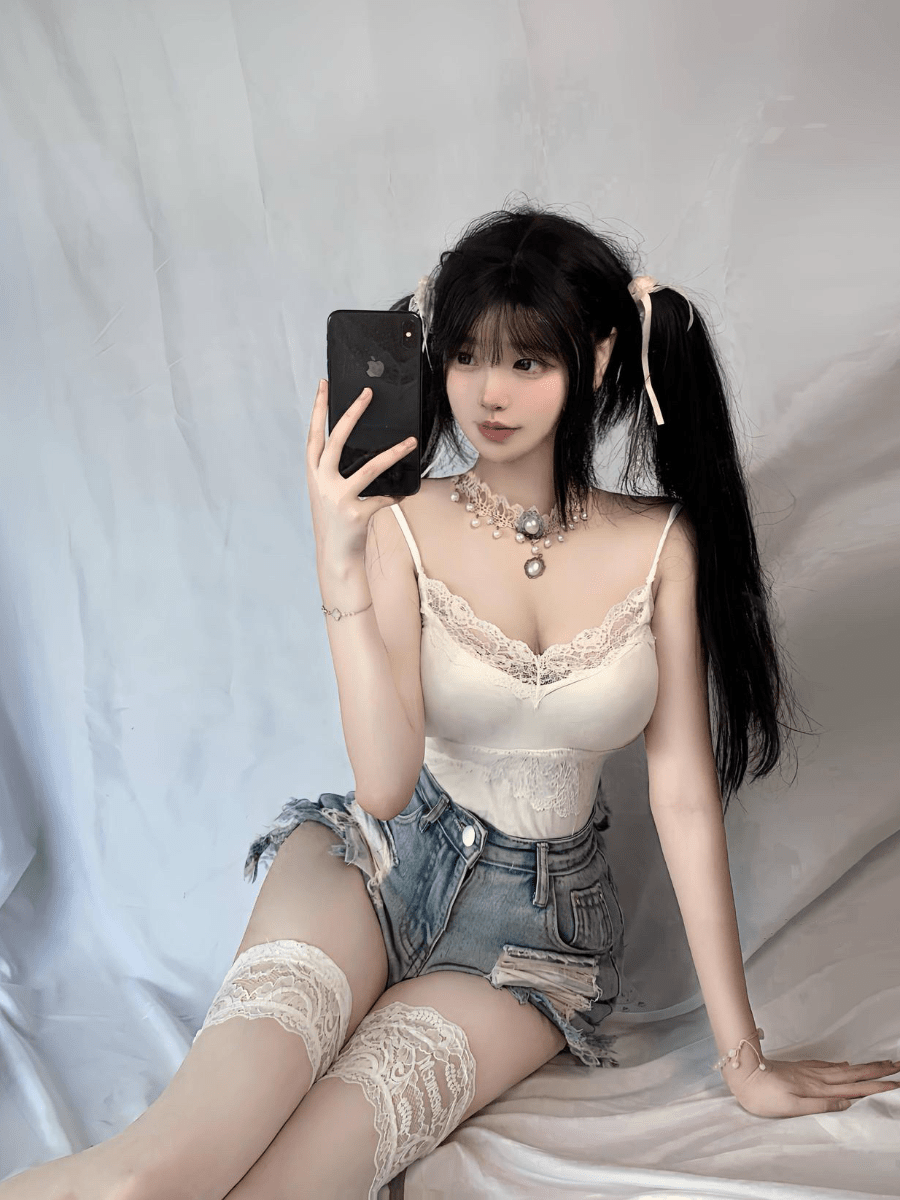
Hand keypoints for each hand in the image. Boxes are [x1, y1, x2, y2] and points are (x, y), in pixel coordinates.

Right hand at [306, 380, 416, 564]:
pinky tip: (402, 494)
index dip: (318, 409)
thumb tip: (357, 445)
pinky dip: (395, 496)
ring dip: (393, 454)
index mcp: (314, 474)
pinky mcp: (356, 515)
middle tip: (367, 394)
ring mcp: (337, 499)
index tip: (323, 385)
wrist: (336, 557)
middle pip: (335, 440)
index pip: (314, 435)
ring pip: (369, 468)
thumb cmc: (336, 521)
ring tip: (410, 442)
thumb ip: (335, 471)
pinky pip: (383, 498)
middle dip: (352, 414)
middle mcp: (322, 483)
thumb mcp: (328, 492)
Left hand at [726, 1054, 899, 1117]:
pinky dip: (840, 1066)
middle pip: (853, 1074)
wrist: (743, 1072)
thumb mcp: (792, 1107)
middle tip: (897, 1065)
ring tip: (879, 1064)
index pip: (853, 1088)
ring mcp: (809, 1071)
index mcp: (818, 1089)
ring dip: (862, 1067)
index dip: (875, 1086)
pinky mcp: (800, 1067)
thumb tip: (846, 1103)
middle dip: (876, 1070)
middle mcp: (817, 1078)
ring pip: (842, 1069)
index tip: (895, 1082)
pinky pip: (827, 1066)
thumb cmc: (764, 1096)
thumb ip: (820, 1105)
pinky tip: (845, 1065)